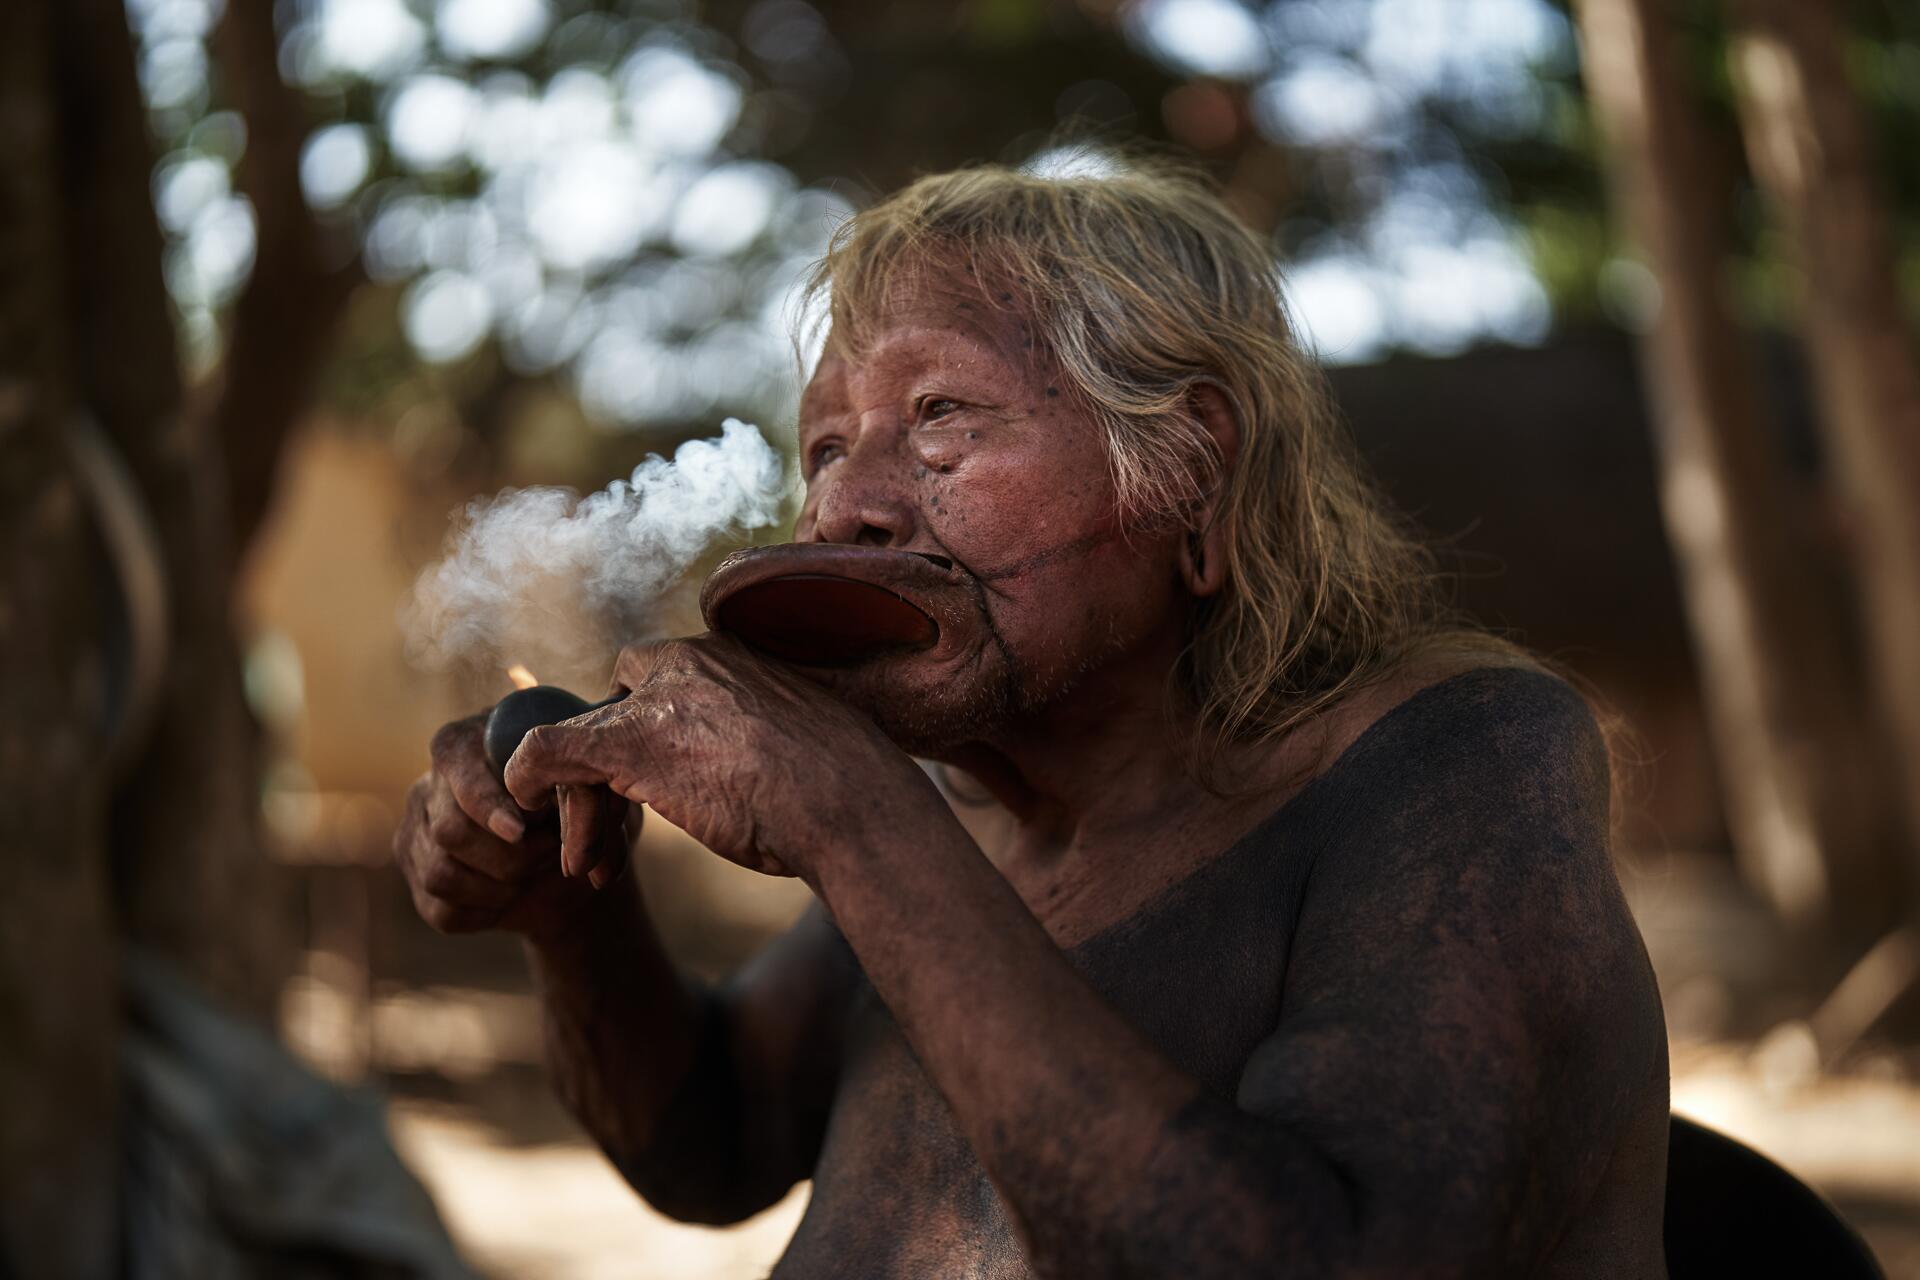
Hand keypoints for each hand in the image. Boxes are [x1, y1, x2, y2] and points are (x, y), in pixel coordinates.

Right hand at [394, 712, 631, 941]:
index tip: (519, 831)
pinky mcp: (416, 876)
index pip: (458, 769)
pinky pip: (442, 910)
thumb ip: (577, 783)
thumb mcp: (592, 791)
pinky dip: (485, 912)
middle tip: (551, 856)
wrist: (571, 867)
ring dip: (500, 886)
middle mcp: (429, 785)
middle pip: (450, 829)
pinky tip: (511, 898)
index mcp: (465, 744)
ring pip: (441, 874)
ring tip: (535, 874)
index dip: (486, 804)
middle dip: (509, 855)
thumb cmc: (582, 811)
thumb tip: (564, 790)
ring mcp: (415, 832)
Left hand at [503, 634, 937, 882]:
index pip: (662, 681)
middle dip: (604, 765)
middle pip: (617, 705)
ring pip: (586, 735)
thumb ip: (772, 737)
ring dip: (578, 797)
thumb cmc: (846, 790)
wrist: (849, 805)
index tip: (644, 785)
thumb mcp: (809, 744)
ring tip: (586, 858)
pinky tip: (520, 802)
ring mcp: (658, 700)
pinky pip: (547, 749)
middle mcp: (693, 662)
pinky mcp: (628, 742)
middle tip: (603, 829)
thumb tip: (782, 762)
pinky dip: (528, 775)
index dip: (645, 733)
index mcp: (737, 659)